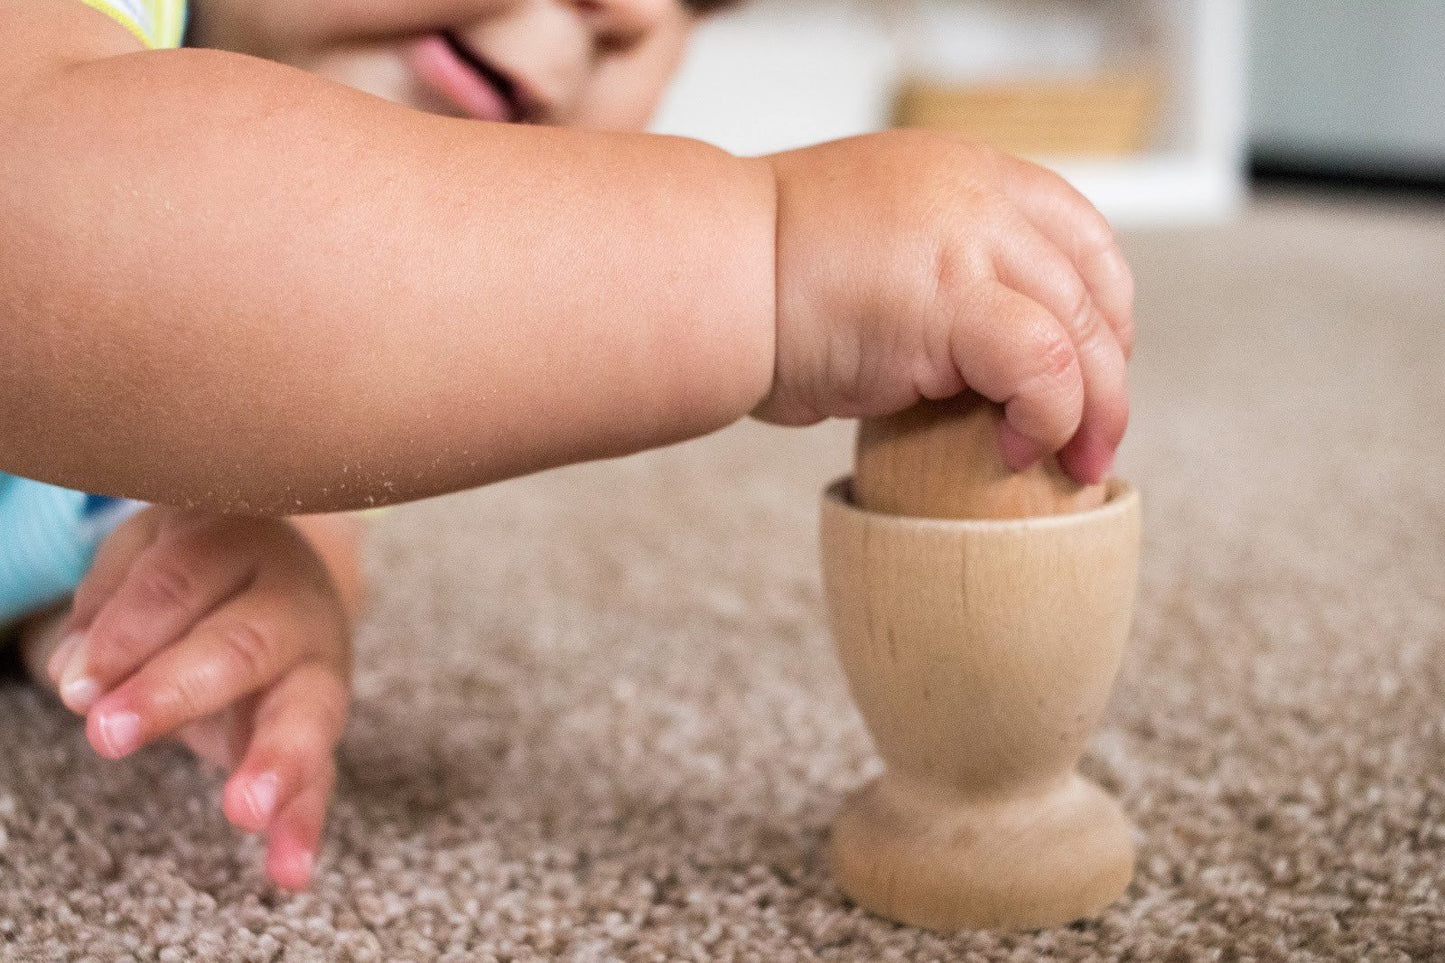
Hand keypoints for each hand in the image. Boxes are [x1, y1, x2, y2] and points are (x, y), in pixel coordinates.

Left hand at [46, 506, 354, 889]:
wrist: (275, 575)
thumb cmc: (193, 569)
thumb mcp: (139, 559)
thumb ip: (107, 611)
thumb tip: (78, 677)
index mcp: (239, 545)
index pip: (182, 581)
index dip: (128, 630)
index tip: (79, 682)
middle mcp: (292, 602)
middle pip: (244, 643)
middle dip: (178, 690)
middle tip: (110, 734)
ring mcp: (317, 667)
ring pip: (307, 709)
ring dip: (276, 760)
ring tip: (244, 809)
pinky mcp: (321, 726)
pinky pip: (321, 776)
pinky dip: (305, 823)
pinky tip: (288, 868)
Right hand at [758, 130, 1134, 483]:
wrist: (702, 278)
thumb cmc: (761, 283)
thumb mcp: (874, 254)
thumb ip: (938, 278)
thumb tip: (981, 357)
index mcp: (963, 173)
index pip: (1078, 234)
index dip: (1102, 312)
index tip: (1092, 374)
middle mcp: (977, 193)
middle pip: (1092, 286)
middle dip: (1109, 375)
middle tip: (1098, 444)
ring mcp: (969, 238)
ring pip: (1080, 330)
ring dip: (1092, 410)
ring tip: (1072, 465)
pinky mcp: (955, 297)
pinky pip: (1043, 366)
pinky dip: (1047, 417)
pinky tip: (1014, 450)